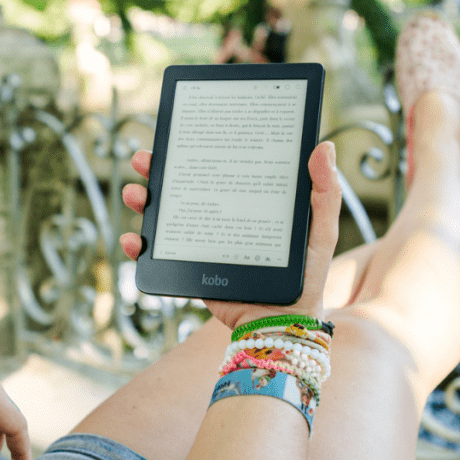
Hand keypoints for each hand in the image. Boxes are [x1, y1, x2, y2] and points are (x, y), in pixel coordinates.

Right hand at [120, 141, 341, 329]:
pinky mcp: (190, 268)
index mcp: (247, 201)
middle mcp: (220, 217)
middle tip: (144, 159)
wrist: (282, 327)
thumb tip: (324, 146)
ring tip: (135, 194)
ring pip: (164, 216)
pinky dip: (139, 246)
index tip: (179, 132)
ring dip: (142, 201)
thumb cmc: (307, 279)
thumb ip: (325, 193)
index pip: (218, 166)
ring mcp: (202, 243)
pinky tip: (134, 239)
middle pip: (183, 186)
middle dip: (156, 170)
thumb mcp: (321, 232)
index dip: (196, 149)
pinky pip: (158, 255)